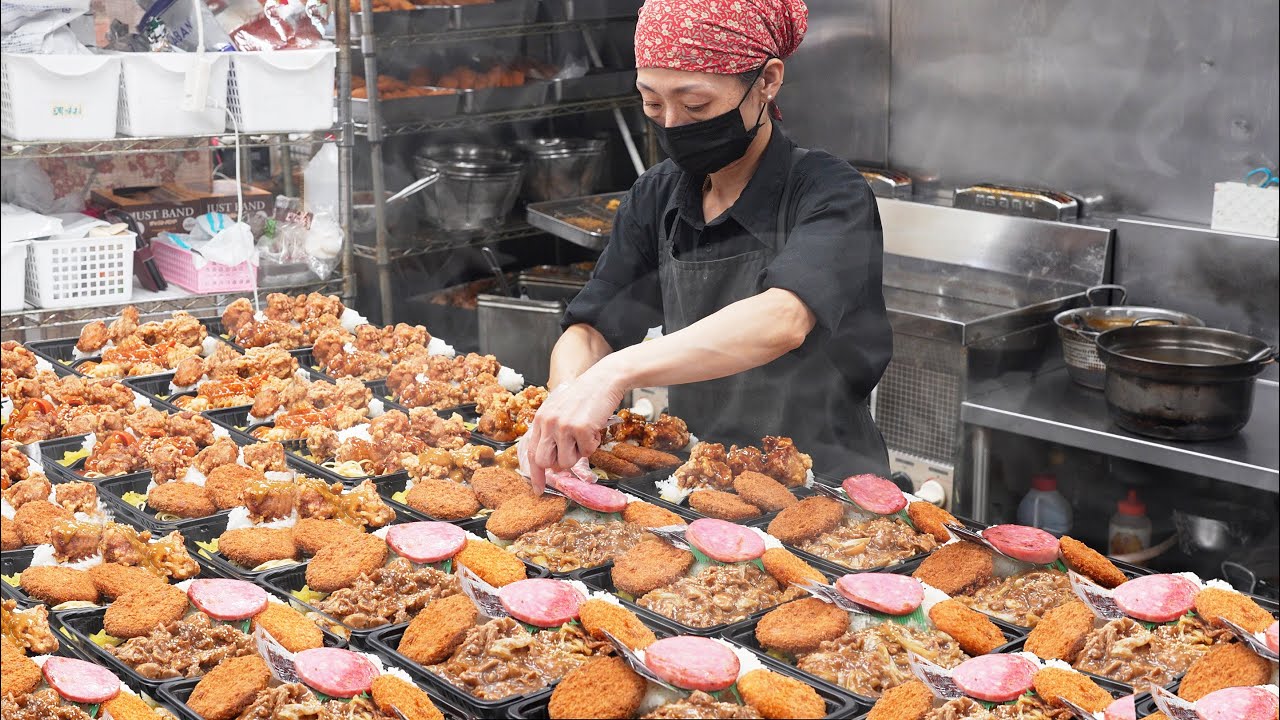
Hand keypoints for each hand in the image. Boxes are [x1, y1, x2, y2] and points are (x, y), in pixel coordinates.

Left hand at [525, 363, 626, 493]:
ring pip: (566, 462)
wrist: (603, 380)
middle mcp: (548, 423)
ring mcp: (563, 426)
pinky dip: (593, 444)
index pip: (532, 452)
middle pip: (545, 462)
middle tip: (572, 453)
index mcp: (540, 419)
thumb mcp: (559, 410)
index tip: (538, 490)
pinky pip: (587, 452)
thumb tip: (552, 462)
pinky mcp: (581, 428)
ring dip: (579, 454)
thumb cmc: (584, 396)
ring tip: (585, 435)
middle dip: (559, 465)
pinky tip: (594, 428)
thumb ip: (551, 432)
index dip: (535, 474)